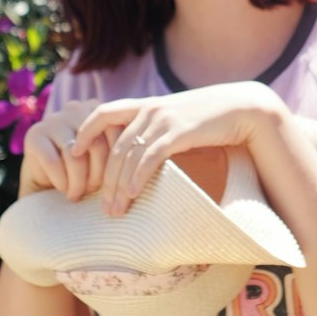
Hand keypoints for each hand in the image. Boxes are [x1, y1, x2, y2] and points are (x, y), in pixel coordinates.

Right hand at [19, 101, 121, 201]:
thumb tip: (141, 159)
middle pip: (97, 145)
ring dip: (79, 182)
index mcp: (96, 110)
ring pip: (75, 156)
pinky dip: (62, 182)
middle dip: (98, 176)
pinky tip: (63, 190)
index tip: (113, 181)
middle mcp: (75, 108)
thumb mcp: (104, 158)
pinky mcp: (34, 135)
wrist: (46, 183)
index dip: (116, 162)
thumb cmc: (83, 172)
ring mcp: (52, 120)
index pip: (117, 132)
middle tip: (93, 191)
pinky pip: (54, 163)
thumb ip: (119, 149)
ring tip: (77, 194)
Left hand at [70, 80, 283, 215]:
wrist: (241, 108)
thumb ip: (157, 132)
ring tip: (116, 210)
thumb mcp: (176, 121)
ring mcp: (163, 119)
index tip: (75, 154)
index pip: (102, 112)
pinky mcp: (178, 131)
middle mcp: (149, 109)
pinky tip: (134, 194)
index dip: (85, 131)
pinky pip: (150, 157)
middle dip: (105, 179)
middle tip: (101, 206)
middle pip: (114, 146)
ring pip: (128, 155)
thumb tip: (141, 159)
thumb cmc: (209, 120)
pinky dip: (139, 176)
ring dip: (120, 186)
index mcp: (145, 105)